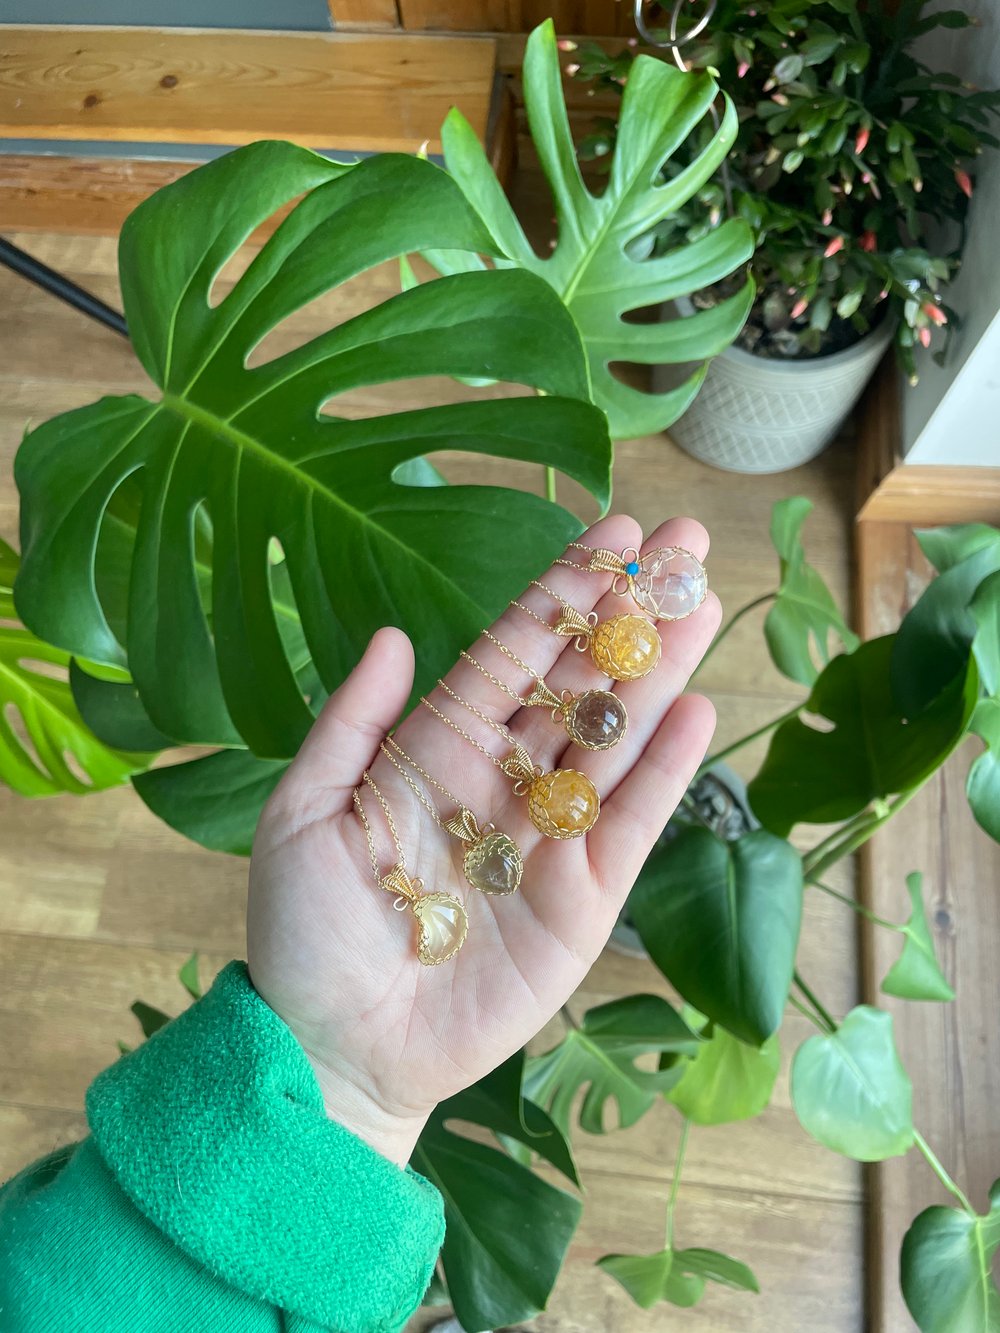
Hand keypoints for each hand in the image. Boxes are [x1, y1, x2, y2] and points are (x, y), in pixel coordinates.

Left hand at [247, 515, 719, 1164]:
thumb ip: (350, 724)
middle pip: (579, 679)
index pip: (513, 652)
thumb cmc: (305, 932)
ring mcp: (550, 836)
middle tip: (683, 541)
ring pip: (616, 735)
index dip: (562, 591)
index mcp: (439, 748)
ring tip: (702, 600)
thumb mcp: (302, 813)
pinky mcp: (585, 898)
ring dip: (660, 669)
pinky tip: (696, 707)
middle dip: (629, 610)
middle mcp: (504, 779)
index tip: (612, 532)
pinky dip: (666, 768)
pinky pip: (632, 821)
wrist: (336, 1045)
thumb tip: (393, 635)